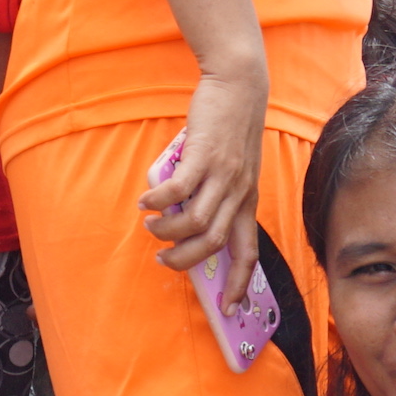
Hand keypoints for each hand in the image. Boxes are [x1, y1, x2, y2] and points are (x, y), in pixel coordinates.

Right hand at [141, 60, 268, 271]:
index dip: (239, 284)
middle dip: (186, 261)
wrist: (240, 87)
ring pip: (195, 222)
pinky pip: (177, 190)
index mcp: (247, 200)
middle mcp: (238, 193)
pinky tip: (146, 200)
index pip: (249, 252)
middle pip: (213, 244)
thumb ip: (216, 192)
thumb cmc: (232, 128)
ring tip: (151, 227)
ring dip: (168, 232)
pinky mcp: (203, 155)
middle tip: (164, 260)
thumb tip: (182, 215)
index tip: (229, 308)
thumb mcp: (234, 167)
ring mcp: (221, 175)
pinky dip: (158, 200)